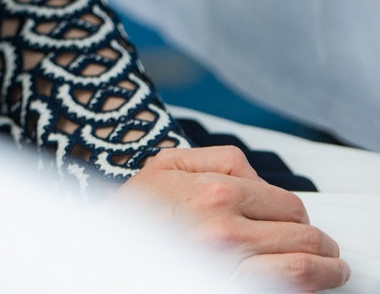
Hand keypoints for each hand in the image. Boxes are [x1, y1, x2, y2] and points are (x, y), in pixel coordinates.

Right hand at [123, 145, 347, 289]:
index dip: (296, 214)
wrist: (107, 251)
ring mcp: (229, 264)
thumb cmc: (137, 211)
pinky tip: (316, 280)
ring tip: (332, 266)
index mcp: (213, 192)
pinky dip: (311, 284)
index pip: (286, 202)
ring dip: (327, 265)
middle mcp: (224, 228)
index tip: (297, 224)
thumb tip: (259, 179)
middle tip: (321, 247)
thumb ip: (219, 160)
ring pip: (304, 263)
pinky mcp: (233, 287)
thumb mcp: (167, 165)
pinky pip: (290, 287)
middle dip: (316, 240)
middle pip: (301, 232)